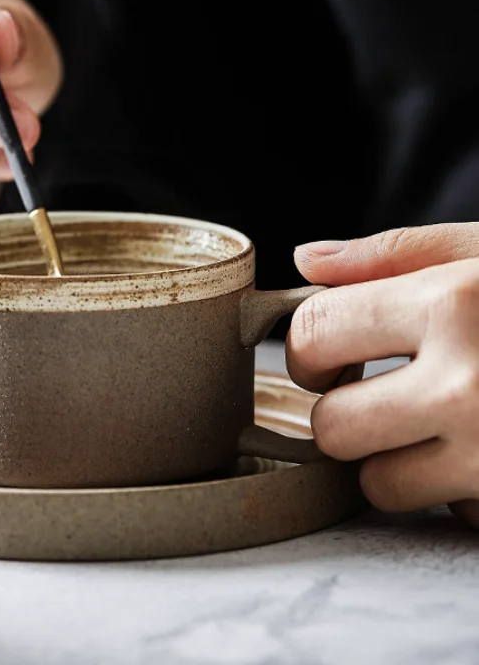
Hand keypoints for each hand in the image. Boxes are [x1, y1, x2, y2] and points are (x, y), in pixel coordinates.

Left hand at [287, 223, 478, 528]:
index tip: (325, 355)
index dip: (308, 347)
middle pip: (332, 427)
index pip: (314, 333)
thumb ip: (395, 255)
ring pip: (378, 485)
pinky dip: (457, 489)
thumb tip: (306, 261)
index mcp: (451, 306)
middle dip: (346, 411)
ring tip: (440, 425)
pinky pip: (448, 513)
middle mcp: (469, 387)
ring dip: (396, 460)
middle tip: (384, 392)